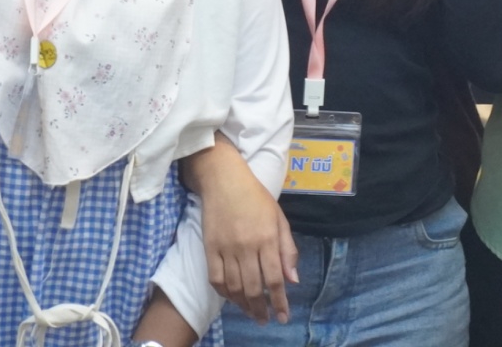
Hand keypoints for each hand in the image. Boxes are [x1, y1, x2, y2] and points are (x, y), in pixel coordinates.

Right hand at [191, 142, 298, 324]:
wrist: (224, 181)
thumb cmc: (257, 198)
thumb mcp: (280, 219)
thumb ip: (288, 250)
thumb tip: (292, 280)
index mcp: (267, 238)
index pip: (274, 278)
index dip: (279, 301)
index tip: (283, 316)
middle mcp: (247, 246)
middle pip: (253, 287)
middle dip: (261, 309)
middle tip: (265, 320)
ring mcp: (226, 248)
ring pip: (234, 287)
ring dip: (243, 305)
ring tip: (251, 313)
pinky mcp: (209, 248)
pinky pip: (215, 279)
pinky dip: (224, 293)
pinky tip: (232, 298)